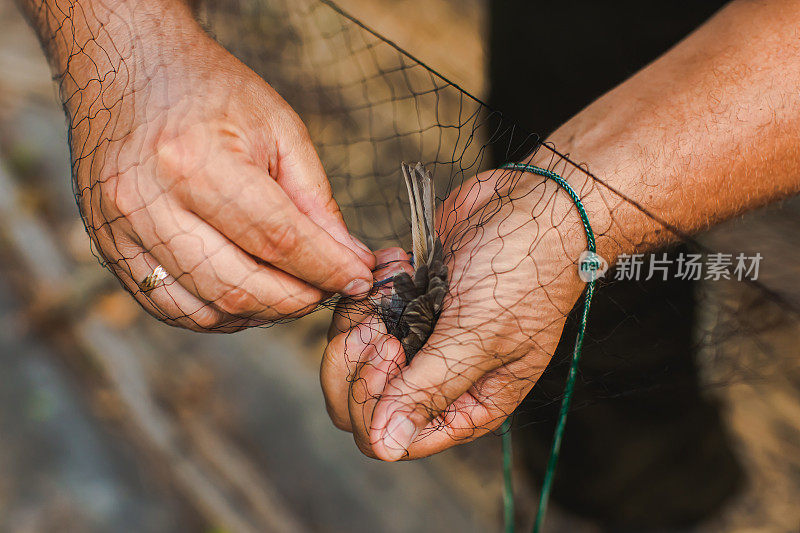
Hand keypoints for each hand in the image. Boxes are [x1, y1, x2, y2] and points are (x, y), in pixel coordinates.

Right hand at [66, 4, 373, 330]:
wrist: (128, 68)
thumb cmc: (209, 90)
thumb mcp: (279, 129)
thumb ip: (316, 201)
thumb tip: (350, 261)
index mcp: (196, 161)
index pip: (278, 239)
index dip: (328, 268)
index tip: (359, 279)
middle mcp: (147, 202)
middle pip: (241, 286)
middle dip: (299, 299)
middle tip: (328, 286)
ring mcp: (119, 231)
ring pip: (206, 310)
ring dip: (261, 312)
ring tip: (290, 288)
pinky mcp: (108, 249)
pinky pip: (170, 308)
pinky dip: (218, 313)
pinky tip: (247, 293)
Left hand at [321, 169, 587, 459]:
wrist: (535, 206)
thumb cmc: (525, 274)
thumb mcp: (481, 336)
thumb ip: (429, 389)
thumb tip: (385, 445)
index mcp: (464, 407)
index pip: (388, 438)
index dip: (373, 403)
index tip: (391, 350)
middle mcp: (435, 381)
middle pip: (357, 404)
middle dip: (355, 364)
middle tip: (380, 326)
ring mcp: (415, 340)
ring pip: (348, 356)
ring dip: (357, 322)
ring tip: (391, 289)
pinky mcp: (402, 303)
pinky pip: (357, 311)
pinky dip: (366, 289)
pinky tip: (396, 264)